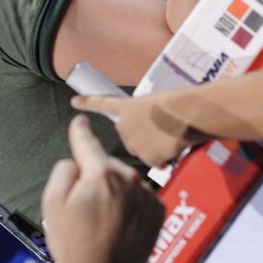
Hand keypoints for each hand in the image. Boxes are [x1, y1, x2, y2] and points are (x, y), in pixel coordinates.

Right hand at [42, 115, 164, 262]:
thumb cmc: (75, 245)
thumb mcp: (52, 203)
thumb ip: (64, 170)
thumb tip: (77, 159)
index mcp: (101, 174)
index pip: (88, 142)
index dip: (80, 131)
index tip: (81, 121)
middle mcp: (129, 179)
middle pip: (107, 165)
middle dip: (95, 177)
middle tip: (84, 207)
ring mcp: (146, 195)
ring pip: (125, 181)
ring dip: (115, 192)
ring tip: (103, 221)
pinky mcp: (158, 211)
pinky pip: (140, 196)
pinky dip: (131, 204)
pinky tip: (120, 224)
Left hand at [71, 92, 205, 167]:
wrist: (187, 113)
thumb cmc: (176, 102)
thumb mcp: (153, 101)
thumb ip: (143, 114)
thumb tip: (147, 126)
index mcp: (125, 108)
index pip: (102, 105)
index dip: (88, 103)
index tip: (75, 101)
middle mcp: (125, 128)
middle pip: (129, 136)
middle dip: (140, 136)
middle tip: (160, 130)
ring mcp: (135, 144)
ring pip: (141, 150)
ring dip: (152, 148)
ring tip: (169, 137)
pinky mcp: (149, 157)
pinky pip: (155, 161)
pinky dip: (163, 158)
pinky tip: (173, 148)